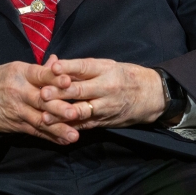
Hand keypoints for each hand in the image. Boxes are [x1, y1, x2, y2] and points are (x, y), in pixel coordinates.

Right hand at [0, 55, 83, 144]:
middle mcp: (19, 92)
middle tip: (76, 112)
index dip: (54, 78)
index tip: (69, 81)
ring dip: (58, 128)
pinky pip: (35, 132)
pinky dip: (50, 137)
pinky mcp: (16, 125)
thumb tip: (58, 61)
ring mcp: (17, 110)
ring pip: (40, 120)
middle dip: (59, 108)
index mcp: (21, 73)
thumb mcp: (15, 68)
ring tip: (74, 134)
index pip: (40, 75)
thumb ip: (39, 69)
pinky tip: (64, 141)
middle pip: (41, 100)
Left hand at [38, 58, 165, 129]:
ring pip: (81, 111)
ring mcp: (105, 106)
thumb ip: (84, 67)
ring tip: (45, 117)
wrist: (153, 96)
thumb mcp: (109, 66)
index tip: (53, 68)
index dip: (68, 68)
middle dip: (60, 93)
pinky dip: (71, 128)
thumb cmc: (126, 77)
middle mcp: (105, 88)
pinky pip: (85, 125)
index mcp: (105, 69)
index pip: (84, 67)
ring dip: (62, 115)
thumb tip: (56, 64)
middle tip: (43, 94)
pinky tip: (57, 130)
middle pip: (79, 90)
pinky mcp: (105, 121)